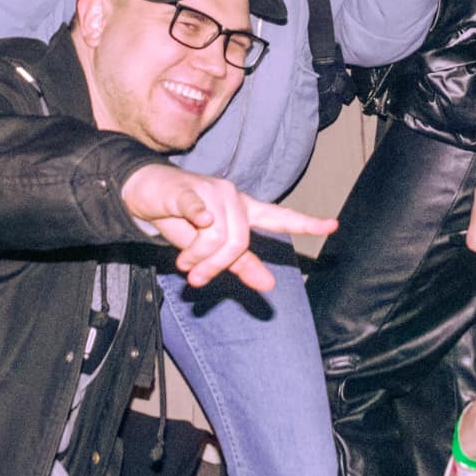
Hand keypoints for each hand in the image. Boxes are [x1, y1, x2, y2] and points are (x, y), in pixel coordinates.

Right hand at [120, 164, 336, 292]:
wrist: (142, 192)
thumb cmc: (178, 218)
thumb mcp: (208, 246)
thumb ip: (239, 263)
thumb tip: (268, 285)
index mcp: (242, 210)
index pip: (278, 217)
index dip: (306, 224)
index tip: (332, 226)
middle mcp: (232, 198)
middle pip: (239, 241)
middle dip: (217, 266)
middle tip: (195, 279)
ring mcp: (210, 191)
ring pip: (217, 236)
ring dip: (198, 257)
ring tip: (183, 263)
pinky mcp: (186, 190)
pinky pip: (198, 210)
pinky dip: (199, 217)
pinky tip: (198, 219)